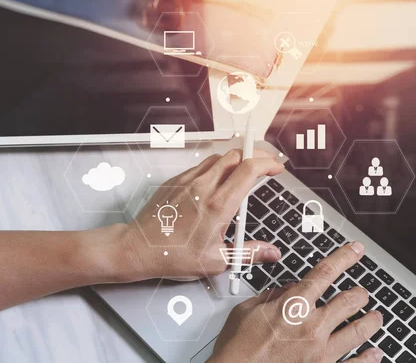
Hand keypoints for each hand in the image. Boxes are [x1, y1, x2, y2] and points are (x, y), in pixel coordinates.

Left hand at [121, 149, 284, 280]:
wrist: (139, 248)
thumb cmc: (174, 256)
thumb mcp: (217, 260)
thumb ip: (248, 253)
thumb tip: (271, 253)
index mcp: (218, 205)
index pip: (249, 169)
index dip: (268, 163)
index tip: (276, 168)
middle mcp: (203, 187)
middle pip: (236, 155)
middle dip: (255, 156)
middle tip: (264, 166)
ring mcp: (187, 181)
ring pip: (217, 158)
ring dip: (234, 161)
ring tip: (242, 173)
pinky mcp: (175, 181)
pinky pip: (199, 167)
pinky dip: (214, 168)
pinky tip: (216, 183)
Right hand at [209, 242, 384, 362]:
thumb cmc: (238, 346)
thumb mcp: (246, 310)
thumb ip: (270, 296)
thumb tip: (285, 289)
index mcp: (292, 306)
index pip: (325, 272)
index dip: (344, 257)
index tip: (355, 250)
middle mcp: (311, 326)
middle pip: (349, 301)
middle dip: (359, 293)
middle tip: (362, 292)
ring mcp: (320, 351)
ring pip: (359, 331)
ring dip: (371, 321)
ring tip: (375, 317)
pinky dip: (370, 358)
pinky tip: (375, 353)